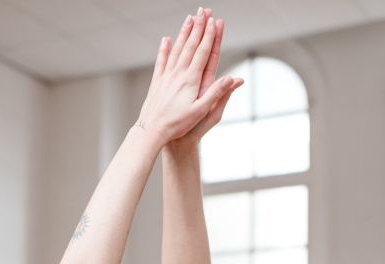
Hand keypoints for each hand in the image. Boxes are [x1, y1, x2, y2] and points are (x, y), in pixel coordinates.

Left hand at [138, 9, 237, 145]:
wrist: (152, 131)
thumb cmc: (177, 125)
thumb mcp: (201, 112)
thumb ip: (216, 94)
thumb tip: (232, 79)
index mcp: (191, 80)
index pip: (203, 53)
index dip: (210, 36)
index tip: (214, 21)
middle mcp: (178, 74)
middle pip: (190, 46)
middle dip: (198, 27)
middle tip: (204, 11)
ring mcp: (166, 76)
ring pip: (176, 49)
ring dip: (184, 33)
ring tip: (189, 18)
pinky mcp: (157, 82)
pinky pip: (161, 61)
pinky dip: (164, 49)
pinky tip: (166, 39)